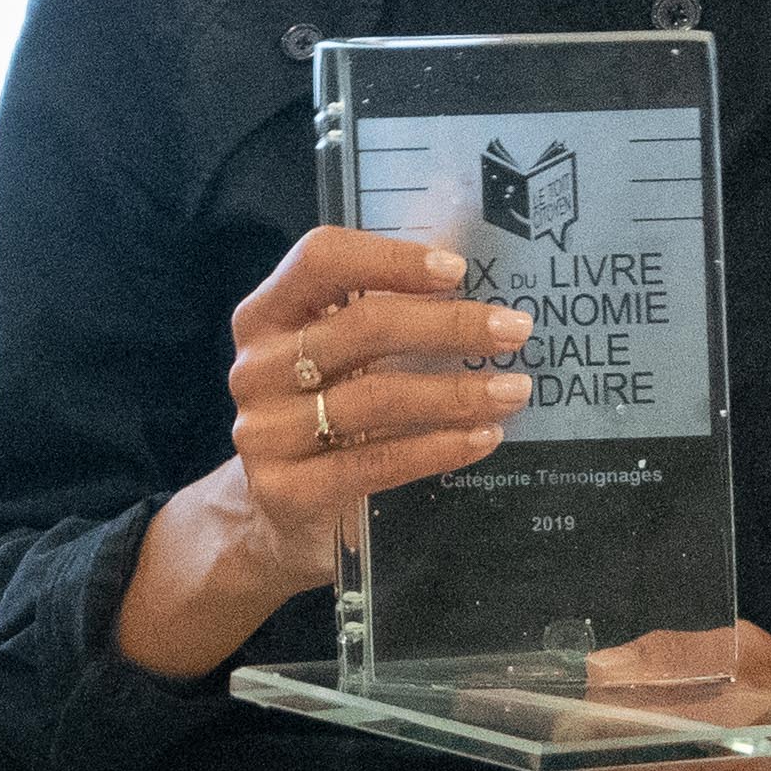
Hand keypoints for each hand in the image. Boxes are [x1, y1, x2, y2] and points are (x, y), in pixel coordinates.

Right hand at [112, 229, 531, 681]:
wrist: (275, 512)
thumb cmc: (324, 412)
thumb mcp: (342, 357)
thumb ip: (387, 309)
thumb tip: (468, 261)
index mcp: (266, 314)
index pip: (319, 259)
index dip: (389, 258)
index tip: (458, 270)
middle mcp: (256, 366)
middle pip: (360, 328)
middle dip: (448, 326)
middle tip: (515, 330)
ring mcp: (264, 430)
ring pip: (374, 398)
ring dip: (456, 392)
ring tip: (513, 390)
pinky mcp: (285, 490)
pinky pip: (373, 463)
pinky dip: (436, 448)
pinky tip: (483, 438)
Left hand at [580, 628, 770, 770]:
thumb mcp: (753, 654)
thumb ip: (672, 656)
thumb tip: (596, 666)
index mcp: (726, 754)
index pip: (609, 739)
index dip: (566, 712)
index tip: (533, 690)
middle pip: (602, 761)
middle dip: (594, 723)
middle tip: (601, 690)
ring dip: (616, 747)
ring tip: (653, 720)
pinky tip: (673, 754)